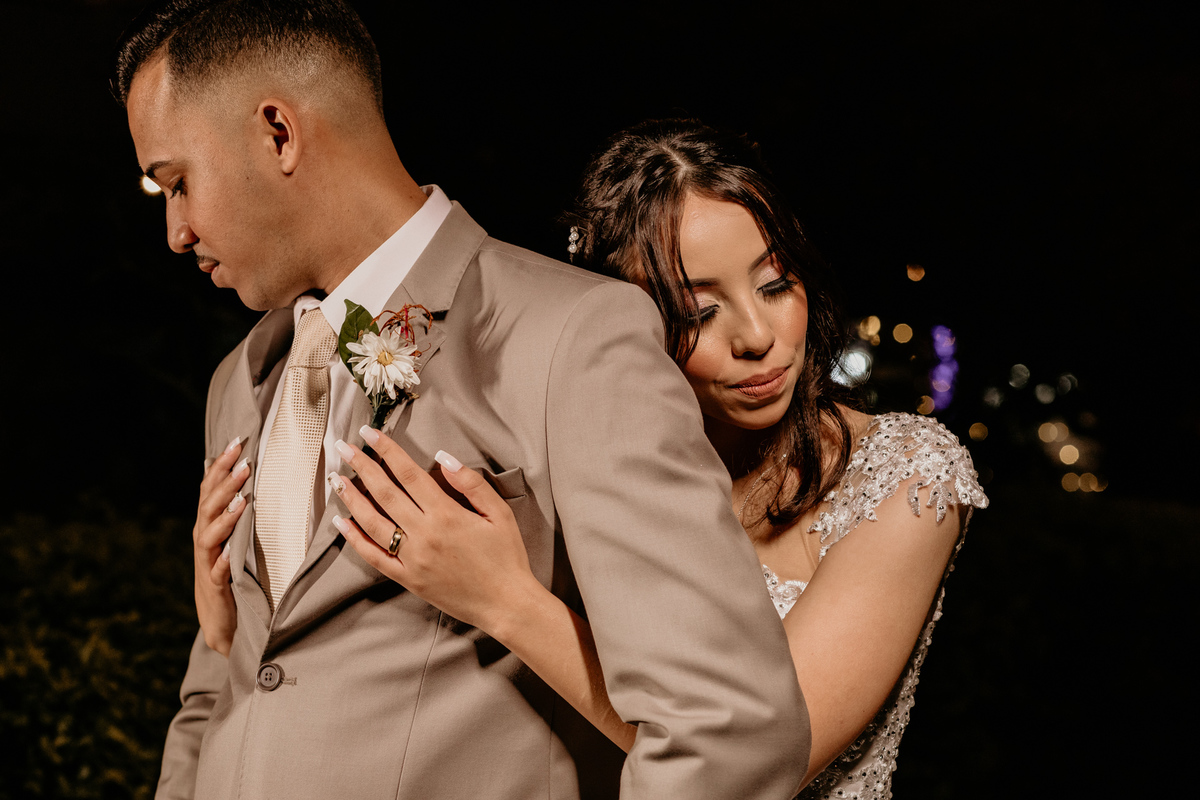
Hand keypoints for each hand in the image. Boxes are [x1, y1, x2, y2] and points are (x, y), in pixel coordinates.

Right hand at [193, 436, 249, 655]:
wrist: (222, 621)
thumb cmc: (230, 574)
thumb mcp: (233, 538)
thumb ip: (238, 511)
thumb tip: (252, 477)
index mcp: (209, 524)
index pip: (210, 489)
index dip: (220, 466)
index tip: (237, 443)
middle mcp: (204, 539)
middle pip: (209, 506)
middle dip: (225, 483)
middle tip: (244, 463)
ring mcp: (207, 562)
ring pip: (209, 535)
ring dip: (225, 517)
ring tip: (242, 501)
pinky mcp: (215, 586)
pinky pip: (218, 572)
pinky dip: (224, 561)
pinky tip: (232, 552)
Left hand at [330, 427, 539, 636]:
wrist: (505, 604)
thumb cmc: (506, 557)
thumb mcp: (500, 514)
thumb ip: (472, 484)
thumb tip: (444, 458)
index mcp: (447, 515)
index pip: (409, 474)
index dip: (387, 451)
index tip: (370, 434)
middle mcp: (424, 535)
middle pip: (385, 493)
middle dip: (362, 467)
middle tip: (343, 448)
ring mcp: (412, 559)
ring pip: (373, 523)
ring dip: (352, 499)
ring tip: (338, 480)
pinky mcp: (407, 579)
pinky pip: (374, 557)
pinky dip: (355, 539)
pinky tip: (341, 523)